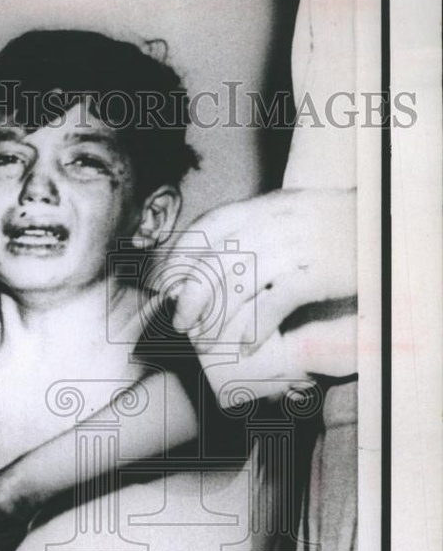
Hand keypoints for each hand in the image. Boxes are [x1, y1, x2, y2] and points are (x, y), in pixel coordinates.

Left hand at [160, 188, 356, 392]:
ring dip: (217, 316)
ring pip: (240, 282)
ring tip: (207, 340)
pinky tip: (246, 345)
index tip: (162, 284)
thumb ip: (256, 229)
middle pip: (218, 258)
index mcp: (266, 205)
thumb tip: (213, 261)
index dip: (179, 258)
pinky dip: (256, 326)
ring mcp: (298, 245)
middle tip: (180, 322)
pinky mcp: (320, 270)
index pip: (207, 227)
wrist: (389, 221)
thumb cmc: (336, 225)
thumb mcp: (291, 215)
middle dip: (191, 295)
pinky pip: (276, 300)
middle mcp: (277, 221)